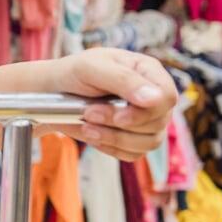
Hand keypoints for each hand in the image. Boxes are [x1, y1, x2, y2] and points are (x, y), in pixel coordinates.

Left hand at [49, 48, 176, 160]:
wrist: (53, 92)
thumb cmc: (73, 74)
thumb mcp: (92, 68)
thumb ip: (124, 80)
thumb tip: (155, 98)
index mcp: (148, 72)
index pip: (168, 97)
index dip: (147, 111)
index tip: (119, 116)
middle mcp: (152, 96)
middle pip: (158, 122)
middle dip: (119, 123)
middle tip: (89, 113)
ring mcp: (146, 119)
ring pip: (149, 142)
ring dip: (114, 138)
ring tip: (87, 125)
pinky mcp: (134, 138)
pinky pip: (134, 154)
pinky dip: (111, 148)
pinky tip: (93, 134)